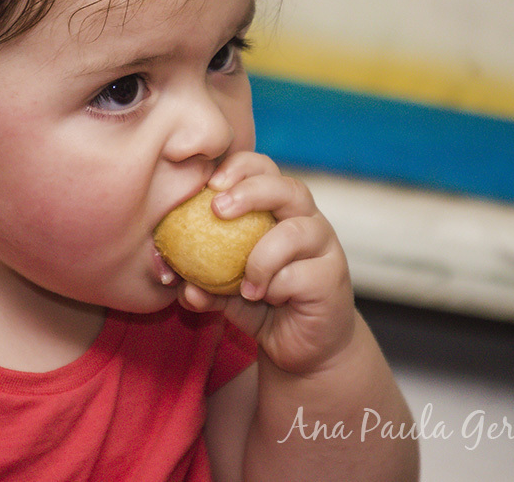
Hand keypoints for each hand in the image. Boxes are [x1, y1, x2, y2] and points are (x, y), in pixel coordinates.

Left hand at [178, 152, 356, 374]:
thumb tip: (181, 286)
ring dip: (261, 257)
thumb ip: (204, 284)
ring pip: (295, 231)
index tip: (209, 184)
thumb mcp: (225, 292)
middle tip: (217, 210)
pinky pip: (299, 274)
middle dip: (250, 192)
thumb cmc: (263, 305)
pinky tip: (267, 300)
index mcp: (278, 208)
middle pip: (286, 187)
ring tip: (245, 286)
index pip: (264, 169)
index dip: (239, 167)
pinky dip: (275, 287)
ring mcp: (325, 246)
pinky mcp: (331, 276)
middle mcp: (306, 219)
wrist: (304, 345)